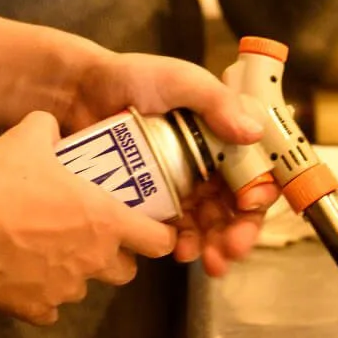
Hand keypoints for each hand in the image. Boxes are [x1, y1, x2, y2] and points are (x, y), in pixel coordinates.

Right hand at [0, 110, 175, 325]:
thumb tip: (50, 126)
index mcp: (105, 220)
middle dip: (113, 258)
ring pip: (81, 288)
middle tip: (89, 238)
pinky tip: (17, 274)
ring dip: (70, 274)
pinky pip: (45, 308)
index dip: (159, 236)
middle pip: (124, 272)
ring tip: (41, 251)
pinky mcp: (34, 308)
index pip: (159, 241)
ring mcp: (65, 289)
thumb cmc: (1, 180)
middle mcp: (93, 259)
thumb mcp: (30, 137)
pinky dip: (36, 296)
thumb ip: (49, 130)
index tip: (151, 231)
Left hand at [65, 52, 274, 276]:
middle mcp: (208, 162)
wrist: (79, 91)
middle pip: (235, 206)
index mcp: (222, 134)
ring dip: (214, 245)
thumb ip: (216, 101)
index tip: (248, 207)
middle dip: (239, 233)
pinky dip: (182, 243)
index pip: (254, 171)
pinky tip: (178, 251)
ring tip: (206, 260)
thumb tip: (253, 133)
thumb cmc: (133, 77)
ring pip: (208, 223)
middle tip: (230, 252)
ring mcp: (181, 183)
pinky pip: (174, 228)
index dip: (258, 193)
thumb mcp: (179, 79)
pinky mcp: (153, 199)